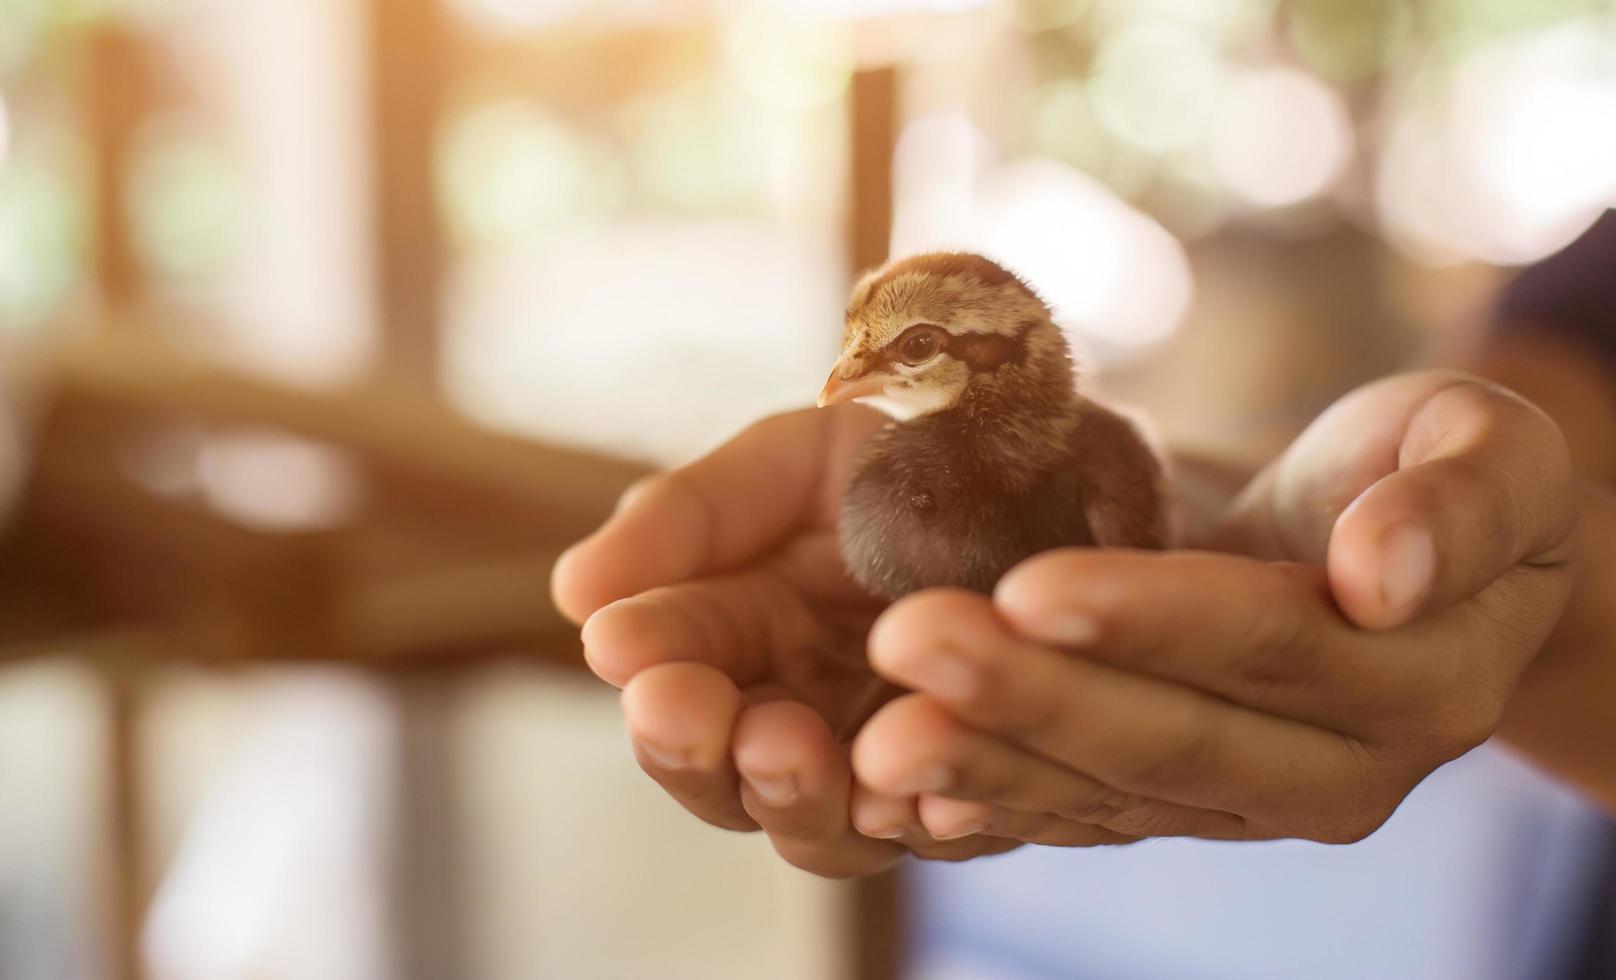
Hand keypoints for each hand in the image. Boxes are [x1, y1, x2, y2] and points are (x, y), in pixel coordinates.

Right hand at [551, 407, 1051, 876]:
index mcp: (744, 635)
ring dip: (793, 796)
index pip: (674, 675)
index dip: (648, 667)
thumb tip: (571, 596)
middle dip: (698, 753)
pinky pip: (948, 826)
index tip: (623, 646)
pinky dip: (924, 817)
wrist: (1064, 454)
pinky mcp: (981, 783)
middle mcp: (804, 713)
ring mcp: (889, 757)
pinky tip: (918, 790)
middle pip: (726, 780)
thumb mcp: (788, 461)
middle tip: (691, 710)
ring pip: (821, 827)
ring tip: (787, 744)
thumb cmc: (914, 448)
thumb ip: (686, 518)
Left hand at [850, 372, 1578, 843]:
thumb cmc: (1431, 473)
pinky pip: (1080, 818)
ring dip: (987, 765)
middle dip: (1030, 695)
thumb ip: (1462, 501)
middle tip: (905, 643)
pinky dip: (993, 810)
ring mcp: (1247, 802)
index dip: (1149, 619)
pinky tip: (900, 802)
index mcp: (1416, 679)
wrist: (1396, 553)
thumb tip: (1386, 573)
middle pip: (1168, 737)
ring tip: (877, 743)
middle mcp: (1334, 768)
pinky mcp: (1179, 806)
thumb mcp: (1491, 451)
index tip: (1026, 583)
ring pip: (1107, 792)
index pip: (1267, 645)